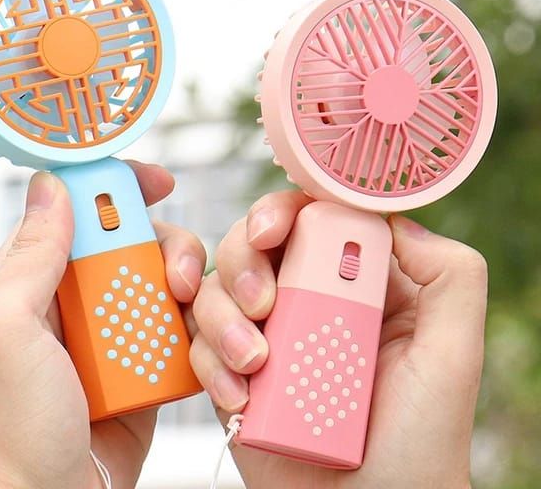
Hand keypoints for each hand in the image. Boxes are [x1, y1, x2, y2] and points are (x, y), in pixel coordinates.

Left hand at [0, 163, 204, 488]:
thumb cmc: (16, 426)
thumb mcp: (7, 332)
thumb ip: (30, 257)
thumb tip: (52, 186)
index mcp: (37, 278)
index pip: (78, 208)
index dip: (117, 186)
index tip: (160, 183)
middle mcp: (79, 296)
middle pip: (137, 239)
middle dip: (170, 245)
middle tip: (180, 277)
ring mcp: (116, 327)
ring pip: (168, 279)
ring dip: (193, 292)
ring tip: (201, 325)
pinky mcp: (147, 358)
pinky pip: (183, 325)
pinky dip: (200, 331)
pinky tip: (205, 352)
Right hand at [191, 191, 486, 488]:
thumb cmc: (418, 440)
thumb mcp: (452, 353)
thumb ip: (450, 276)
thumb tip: (391, 221)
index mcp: (354, 280)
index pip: (310, 218)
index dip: (283, 211)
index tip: (272, 233)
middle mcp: (304, 297)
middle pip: (251, 243)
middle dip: (243, 261)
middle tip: (262, 304)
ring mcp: (265, 332)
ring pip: (215, 287)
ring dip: (223, 318)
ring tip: (255, 364)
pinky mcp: (232, 368)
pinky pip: (198, 341)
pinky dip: (209, 363)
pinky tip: (240, 397)